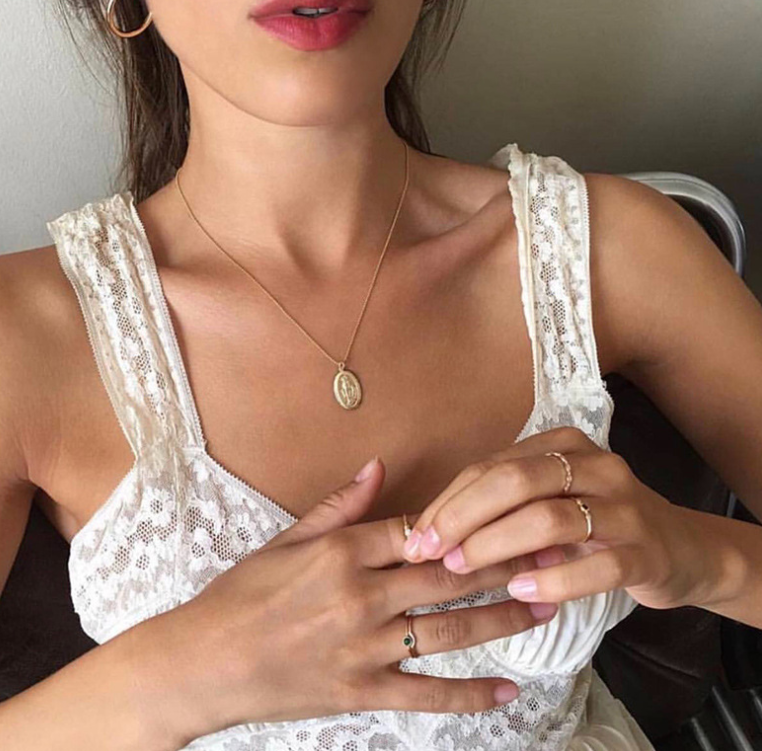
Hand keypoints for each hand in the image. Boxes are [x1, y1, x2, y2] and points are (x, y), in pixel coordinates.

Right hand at [163, 457, 557, 739]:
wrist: (203, 662)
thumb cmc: (241, 595)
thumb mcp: (284, 539)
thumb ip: (338, 504)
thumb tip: (378, 464)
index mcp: (342, 552)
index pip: (419, 529)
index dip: (467, 522)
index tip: (506, 514)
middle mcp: (361, 596)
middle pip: (448, 576)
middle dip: (504, 563)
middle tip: (550, 554)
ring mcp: (364, 647)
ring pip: (449, 630)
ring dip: (502, 619)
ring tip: (545, 607)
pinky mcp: (361, 691)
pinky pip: (426, 693)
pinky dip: (470, 693)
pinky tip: (509, 689)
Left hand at [401, 426, 715, 611]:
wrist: (679, 549)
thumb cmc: (595, 524)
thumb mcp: (548, 502)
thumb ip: (501, 506)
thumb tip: (432, 531)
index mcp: (562, 446)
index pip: (490, 467)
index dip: (448, 502)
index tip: (416, 536)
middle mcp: (595, 465)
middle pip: (514, 482)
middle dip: (463, 517)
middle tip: (431, 553)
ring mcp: (624, 506)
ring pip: (549, 518)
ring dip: (496, 545)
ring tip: (463, 569)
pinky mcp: (646, 550)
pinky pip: (596, 565)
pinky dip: (554, 578)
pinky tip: (521, 590)